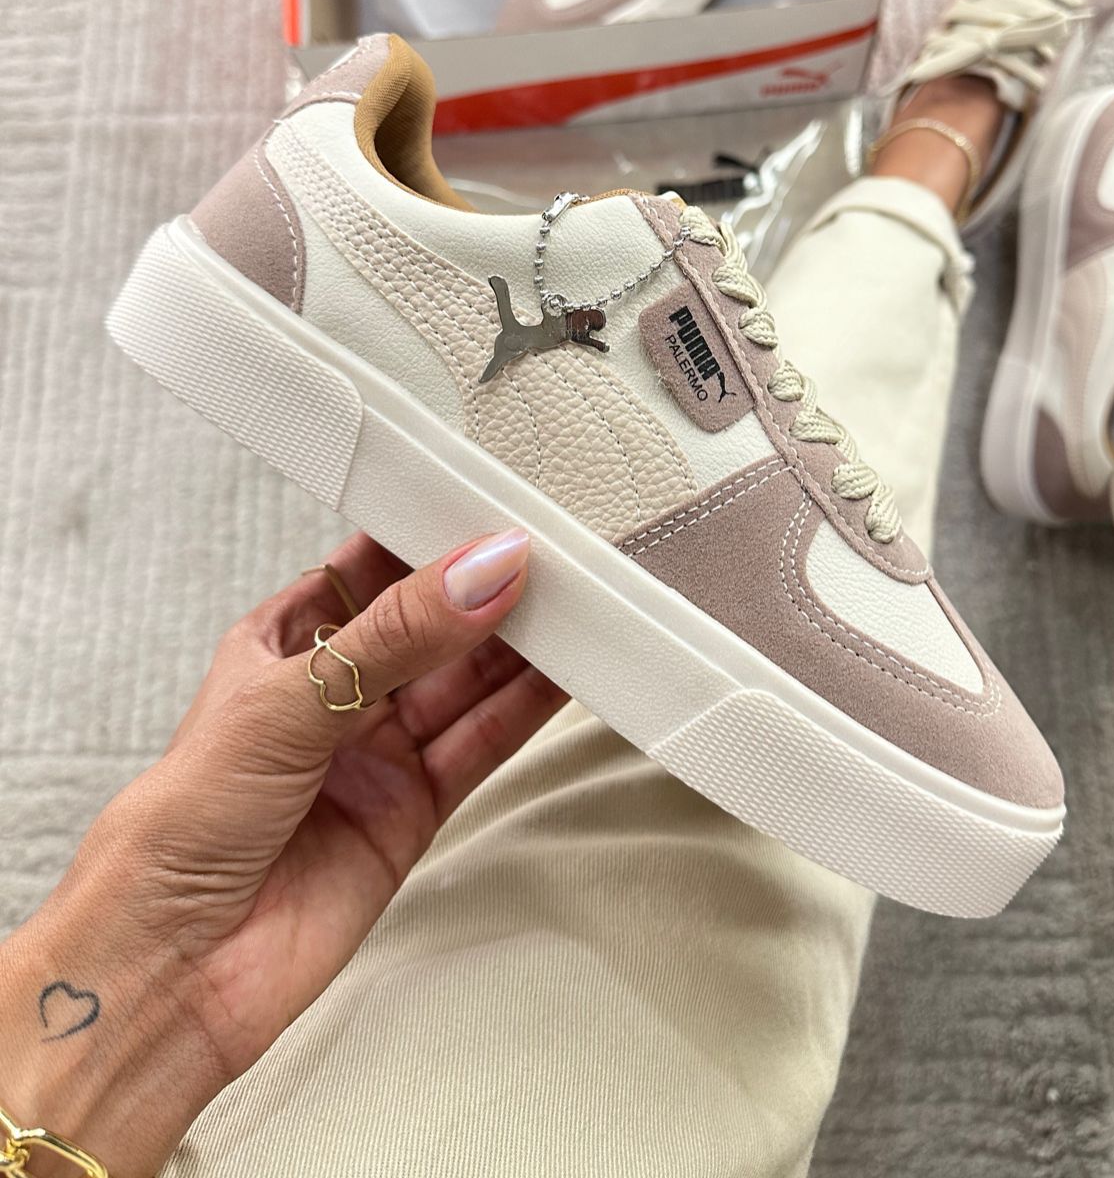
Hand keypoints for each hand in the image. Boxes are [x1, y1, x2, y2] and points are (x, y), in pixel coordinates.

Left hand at [0, 528, 563, 1176]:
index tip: (492, 509)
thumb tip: (477, 573)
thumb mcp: (286, 703)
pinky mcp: (414, 809)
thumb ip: (394, 638)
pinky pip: (482, 744)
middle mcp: (337, 694)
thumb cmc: (178, 830)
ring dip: (521, 645)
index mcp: (285, 643)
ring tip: (577, 606)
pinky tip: (564, 674)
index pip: (373, 568)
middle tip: (554, 556)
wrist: (171, 970)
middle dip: (489, 590)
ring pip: (465, 681)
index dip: (431, 538)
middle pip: (432, 623)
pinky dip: (526, 709)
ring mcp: (378, 752)